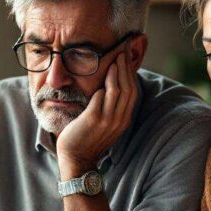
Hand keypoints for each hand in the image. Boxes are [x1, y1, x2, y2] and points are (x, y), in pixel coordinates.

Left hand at [56, 52, 136, 177]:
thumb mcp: (105, 123)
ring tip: (114, 59)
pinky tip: (101, 75)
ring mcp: (107, 120)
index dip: (132, 74)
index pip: (134, 92)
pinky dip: (103, 84)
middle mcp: (119, 120)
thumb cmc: (87, 138)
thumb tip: (110, 87)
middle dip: (126, 68)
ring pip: (117, 90)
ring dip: (116, 72)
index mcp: (124, 120)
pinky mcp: (93, 119)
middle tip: (122, 52)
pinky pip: (100, 97)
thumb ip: (110, 107)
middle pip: (128, 88)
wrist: (76, 158)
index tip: (128, 59)